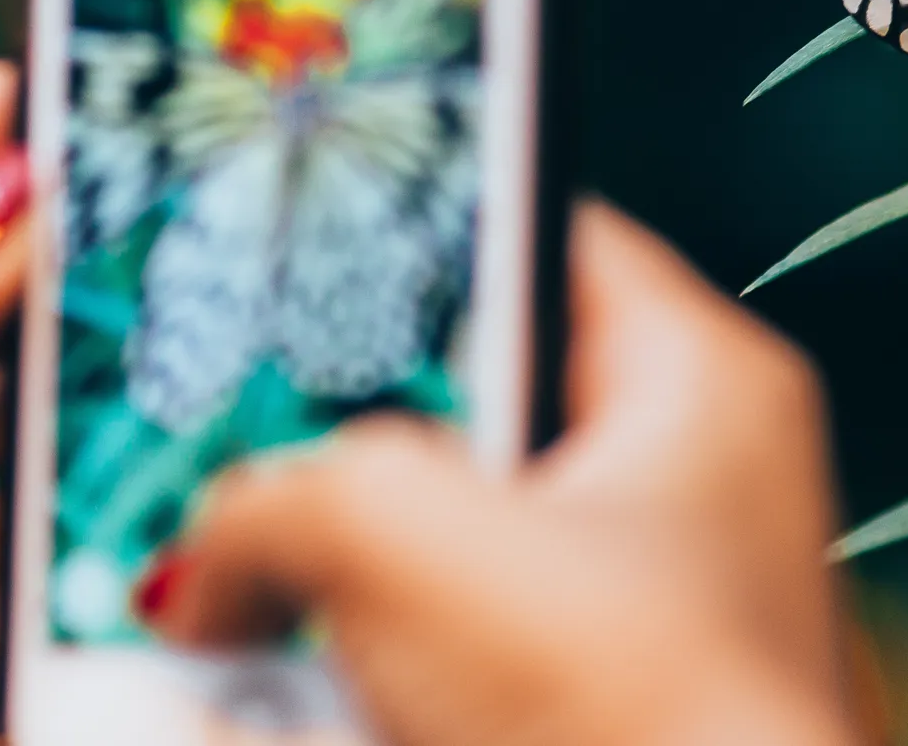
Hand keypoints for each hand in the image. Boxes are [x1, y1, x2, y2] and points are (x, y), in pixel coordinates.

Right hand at [138, 202, 858, 745]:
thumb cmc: (641, 723)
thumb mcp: (407, 543)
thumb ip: (273, 502)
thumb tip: (207, 558)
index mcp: (700, 381)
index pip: (535, 221)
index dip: (403, 213)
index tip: (284, 224)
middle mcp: (687, 479)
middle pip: (472, 391)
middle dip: (344, 424)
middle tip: (228, 423)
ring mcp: (641, 601)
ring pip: (444, 535)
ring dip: (339, 564)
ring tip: (236, 569)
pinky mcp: (584, 702)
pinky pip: (444, 646)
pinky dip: (368, 660)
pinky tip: (293, 677)